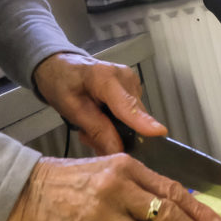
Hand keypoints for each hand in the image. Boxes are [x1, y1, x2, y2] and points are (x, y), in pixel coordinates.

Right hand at [3, 155, 220, 220]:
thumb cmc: (73, 181)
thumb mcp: (109, 170)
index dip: (199, 211)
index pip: (171, 190)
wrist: (30, 191)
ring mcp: (101, 217)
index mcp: (125, 167)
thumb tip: (177, 208)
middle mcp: (116, 189)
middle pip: (166, 215)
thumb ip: (140, 185)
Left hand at [34, 52, 162, 153]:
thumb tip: (118, 152)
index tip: (158, 134)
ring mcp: (132, 82)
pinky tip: (100, 119)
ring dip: (114, 130)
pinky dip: (117, 123)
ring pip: (133, 119)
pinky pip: (132, 115)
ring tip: (90, 126)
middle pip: (133, 117)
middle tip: (88, 137)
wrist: (62, 68)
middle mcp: (125, 77)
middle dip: (115, 135)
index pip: (126, 104)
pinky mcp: (134, 89)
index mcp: (105, 77)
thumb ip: (97, 130)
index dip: (142, 121)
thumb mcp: (72, 110)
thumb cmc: (63, 84)